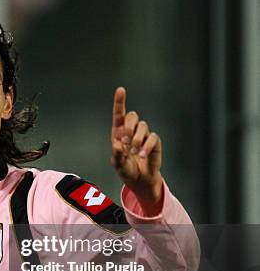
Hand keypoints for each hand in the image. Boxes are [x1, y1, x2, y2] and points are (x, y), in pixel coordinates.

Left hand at [111, 87, 162, 211]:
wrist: (140, 180)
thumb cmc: (126, 170)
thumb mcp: (118, 165)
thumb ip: (116, 155)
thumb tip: (116, 144)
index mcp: (118, 134)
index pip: (119, 115)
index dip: (120, 102)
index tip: (121, 89)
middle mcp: (131, 132)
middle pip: (132, 116)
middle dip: (128, 126)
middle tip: (124, 141)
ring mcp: (143, 136)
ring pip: (142, 126)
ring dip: (136, 139)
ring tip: (133, 152)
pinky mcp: (154, 142)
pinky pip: (153, 137)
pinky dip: (146, 146)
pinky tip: (141, 155)